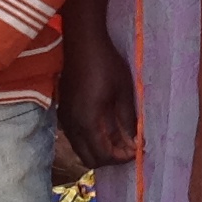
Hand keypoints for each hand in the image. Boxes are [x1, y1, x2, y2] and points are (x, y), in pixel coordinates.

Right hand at [56, 36, 138, 169]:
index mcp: (87, 121)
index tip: (137, 151)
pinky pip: (76, 137)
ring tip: (121, 139)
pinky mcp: (64, 111)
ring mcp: (65, 119)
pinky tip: (106, 129)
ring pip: (81, 149)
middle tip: (129, 148)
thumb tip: (135, 142)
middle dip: (110, 159)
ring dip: (100, 150)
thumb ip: (128, 120)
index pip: (103, 155)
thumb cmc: (106, 63)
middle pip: (89, 159)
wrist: (82, 42)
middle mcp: (72, 125)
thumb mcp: (123, 92)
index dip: (121, 158)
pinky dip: (91, 140)